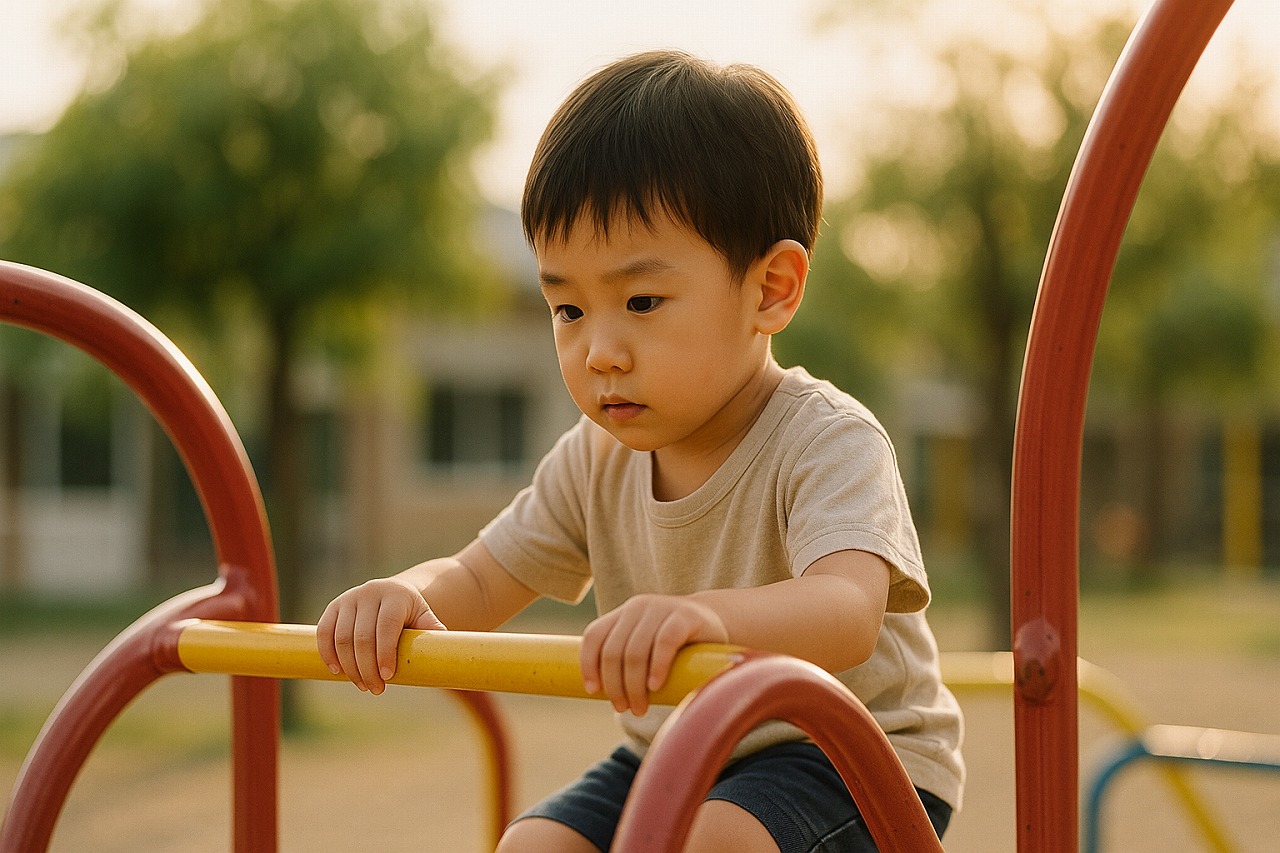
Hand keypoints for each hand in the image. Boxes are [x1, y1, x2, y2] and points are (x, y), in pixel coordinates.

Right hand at [317, 578, 446, 694]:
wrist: (392, 594)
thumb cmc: (411, 614)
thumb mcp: (425, 618)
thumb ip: (432, 631)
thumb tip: (444, 648)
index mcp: (396, 595)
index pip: (388, 626)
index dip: (385, 653)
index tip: (388, 676)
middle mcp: (370, 592)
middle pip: (362, 636)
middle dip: (367, 667)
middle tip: (376, 689)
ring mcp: (349, 598)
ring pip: (342, 638)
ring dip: (349, 666)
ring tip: (362, 685)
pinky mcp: (333, 607)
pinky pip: (324, 632)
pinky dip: (328, 653)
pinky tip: (336, 671)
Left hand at [580, 594, 727, 715]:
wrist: (714, 622)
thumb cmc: (675, 644)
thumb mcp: (645, 645)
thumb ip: (625, 659)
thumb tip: (599, 695)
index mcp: (623, 614)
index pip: (594, 635)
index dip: (588, 664)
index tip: (594, 692)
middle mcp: (638, 607)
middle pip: (614, 650)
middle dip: (615, 685)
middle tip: (624, 708)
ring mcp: (662, 608)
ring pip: (635, 651)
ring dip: (633, 686)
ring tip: (640, 707)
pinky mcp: (686, 616)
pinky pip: (665, 642)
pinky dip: (657, 667)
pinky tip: (656, 686)